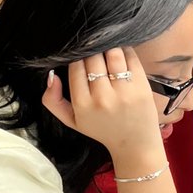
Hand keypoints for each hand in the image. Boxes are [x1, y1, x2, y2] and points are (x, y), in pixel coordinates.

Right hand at [42, 49, 163, 162]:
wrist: (134, 144)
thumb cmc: (101, 129)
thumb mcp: (71, 120)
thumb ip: (52, 100)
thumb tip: (51, 75)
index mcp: (82, 104)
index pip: (76, 65)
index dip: (78, 56)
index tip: (82, 56)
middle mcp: (102, 97)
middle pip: (93, 57)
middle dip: (93, 51)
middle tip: (96, 53)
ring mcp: (124, 92)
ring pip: (113, 53)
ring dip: (110, 48)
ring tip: (108, 53)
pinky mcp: (142, 87)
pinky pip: (132, 58)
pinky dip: (126, 51)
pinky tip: (122, 55)